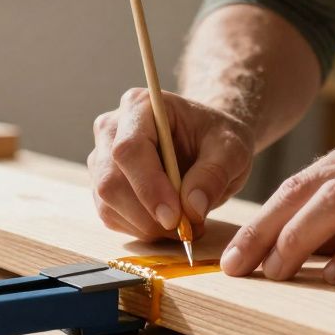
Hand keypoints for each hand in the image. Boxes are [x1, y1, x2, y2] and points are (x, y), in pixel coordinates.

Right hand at [89, 88, 253, 238]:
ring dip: (147, 226)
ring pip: (108, 204)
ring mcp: (102, 158)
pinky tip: (167, 223)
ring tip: (184, 223)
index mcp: (139, 106)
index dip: (148, 186)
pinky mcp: (102, 185)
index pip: (129, 149)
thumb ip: (214, 174)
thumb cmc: (216, 138)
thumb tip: (193, 208)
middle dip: (147, 215)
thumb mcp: (232, 150)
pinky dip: (141, 229)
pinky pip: (111, 216)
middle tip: (186, 228)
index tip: (174, 217)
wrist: (206, 143)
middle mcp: (111, 129)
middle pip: (111, 181)